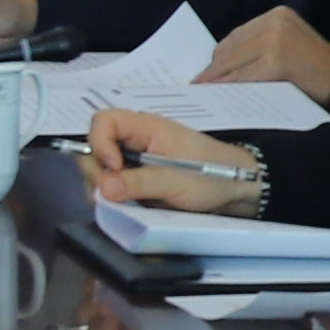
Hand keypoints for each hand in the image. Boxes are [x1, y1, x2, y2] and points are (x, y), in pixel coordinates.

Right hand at [79, 111, 266, 213]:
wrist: (236, 190)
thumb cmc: (213, 175)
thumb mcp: (177, 180)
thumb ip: (140, 183)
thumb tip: (104, 187)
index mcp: (145, 128)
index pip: (103, 121)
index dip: (99, 143)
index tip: (113, 168)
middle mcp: (134, 142)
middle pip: (93, 148)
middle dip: (97, 173)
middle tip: (114, 195)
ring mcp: (133, 162)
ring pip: (98, 171)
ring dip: (103, 190)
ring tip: (125, 204)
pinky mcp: (135, 180)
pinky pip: (111, 187)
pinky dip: (113, 199)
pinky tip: (129, 208)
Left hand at [200, 8, 329, 99]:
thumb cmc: (316, 71)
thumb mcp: (287, 46)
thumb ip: (258, 48)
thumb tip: (219, 64)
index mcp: (277, 14)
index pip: (237, 35)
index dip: (219, 56)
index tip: (204, 70)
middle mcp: (275, 21)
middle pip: (231, 47)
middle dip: (214, 68)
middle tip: (198, 84)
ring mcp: (276, 39)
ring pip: (233, 62)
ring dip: (216, 79)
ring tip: (203, 91)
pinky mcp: (276, 60)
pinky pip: (243, 77)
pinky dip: (229, 87)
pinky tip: (219, 96)